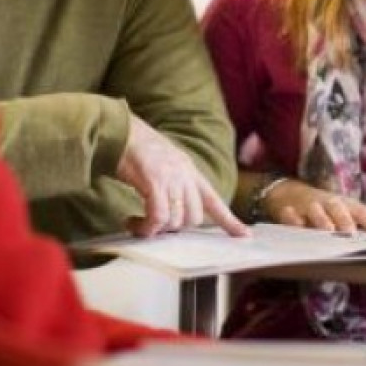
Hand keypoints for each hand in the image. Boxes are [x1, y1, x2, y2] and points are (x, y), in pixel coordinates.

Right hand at [116, 115, 247, 237]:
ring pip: (176, 220)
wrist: (120, 130)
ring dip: (156, 229)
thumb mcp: (165, 164)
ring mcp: (172, 178)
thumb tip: (172, 213)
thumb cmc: (136, 149)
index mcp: (190, 172)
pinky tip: (132, 223)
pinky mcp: (155, 182)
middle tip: (153, 224)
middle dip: (175, 228)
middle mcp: (185, 175)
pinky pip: (158, 217)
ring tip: (137, 224)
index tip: (245, 235)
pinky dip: (146, 227)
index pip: (214, 200)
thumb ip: (175, 184)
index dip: (230, 220)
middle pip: (194, 217)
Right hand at [265, 179, 365, 237]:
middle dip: (346, 220)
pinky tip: (297, 225)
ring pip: (316, 211)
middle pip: (340, 209)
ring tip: (328, 230)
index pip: (363, 213)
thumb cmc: (331, 207)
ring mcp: (310, 206)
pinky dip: (293, 219)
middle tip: (353, 233)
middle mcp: (331, 204)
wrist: (293, 193)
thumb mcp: (353, 211)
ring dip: (322, 219)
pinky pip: (290, 216)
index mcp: (348, 205)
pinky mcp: (291, 211)